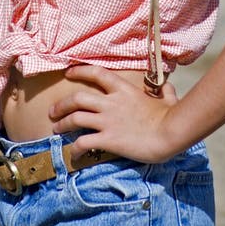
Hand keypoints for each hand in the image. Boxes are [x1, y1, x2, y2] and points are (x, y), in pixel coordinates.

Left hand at [48, 65, 179, 162]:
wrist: (170, 132)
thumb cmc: (171, 115)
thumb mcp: (168, 97)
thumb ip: (165, 90)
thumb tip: (169, 87)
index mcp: (124, 89)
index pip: (96, 73)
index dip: (80, 71)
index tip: (68, 73)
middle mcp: (111, 102)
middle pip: (77, 98)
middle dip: (62, 104)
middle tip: (54, 111)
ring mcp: (107, 120)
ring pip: (75, 118)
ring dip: (62, 124)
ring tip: (56, 129)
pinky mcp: (107, 139)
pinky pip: (83, 143)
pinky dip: (74, 149)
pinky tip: (73, 154)